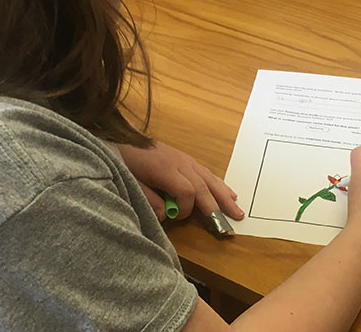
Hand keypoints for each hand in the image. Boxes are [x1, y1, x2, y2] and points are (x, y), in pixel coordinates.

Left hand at [115, 141, 244, 222]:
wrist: (123, 136)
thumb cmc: (125, 161)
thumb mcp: (131, 183)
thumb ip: (149, 200)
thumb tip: (167, 216)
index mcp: (166, 170)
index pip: (187, 192)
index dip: (185, 209)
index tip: (176, 217)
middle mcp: (180, 163)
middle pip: (203, 186)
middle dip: (217, 206)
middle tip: (230, 224)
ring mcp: (185, 160)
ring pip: (209, 178)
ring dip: (224, 195)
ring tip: (237, 209)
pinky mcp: (185, 159)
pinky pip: (206, 172)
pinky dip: (219, 183)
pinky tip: (228, 192)